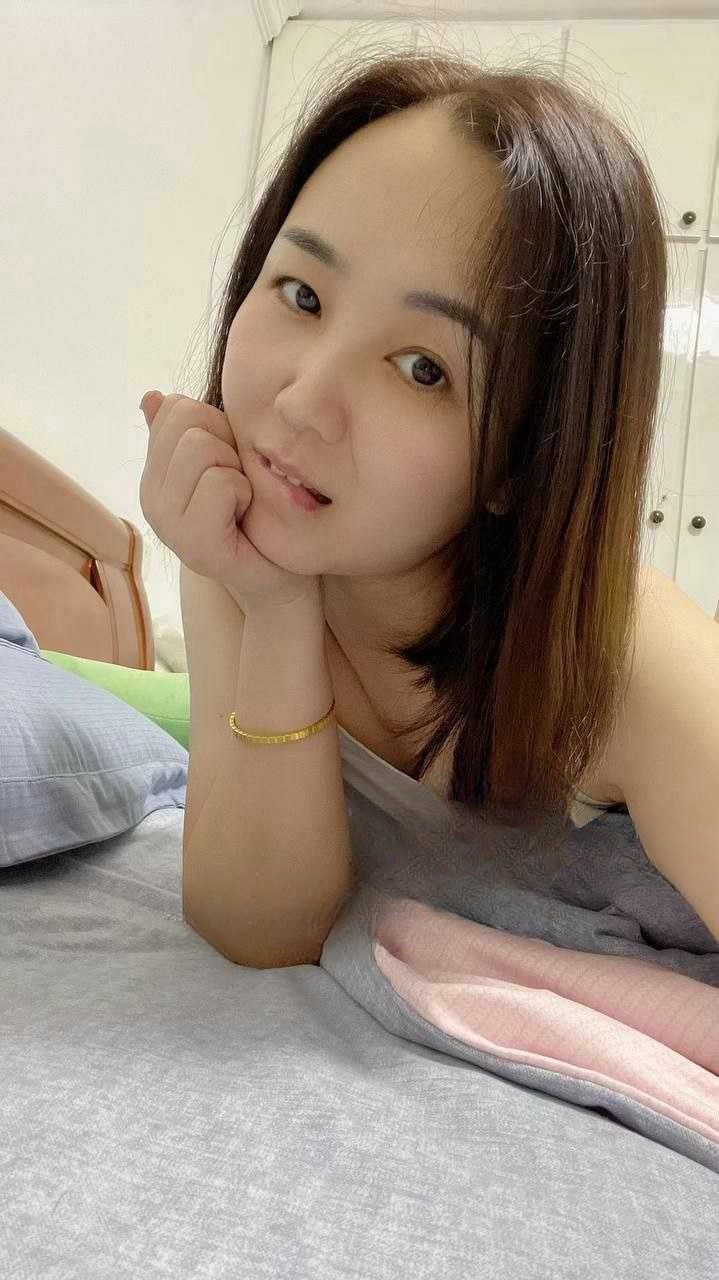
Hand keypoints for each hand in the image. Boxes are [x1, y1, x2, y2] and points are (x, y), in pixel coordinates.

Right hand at [139, 392, 320, 611]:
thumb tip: (152, 396)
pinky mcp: (195, 546)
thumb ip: (188, 432)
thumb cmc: (257, 515)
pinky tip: (244, 517)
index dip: (215, 423)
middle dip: (226, 444)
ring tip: (240, 501)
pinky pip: (219, 484)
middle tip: (238, 483)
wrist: (280, 576)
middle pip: (187, 423)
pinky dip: (243, 493)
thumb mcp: (225, 462)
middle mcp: (150, 499)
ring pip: (201, 449)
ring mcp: (168, 525)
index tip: (229, 460)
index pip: (174, 408)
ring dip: (236, 470)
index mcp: (153, 476)